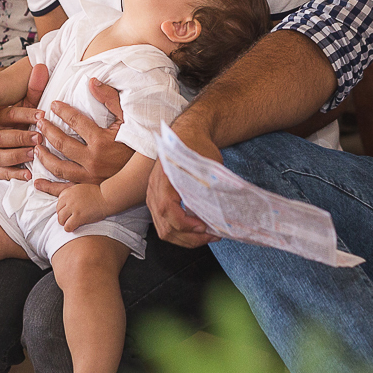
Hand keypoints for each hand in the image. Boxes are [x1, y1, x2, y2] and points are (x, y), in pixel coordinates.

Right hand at [0, 64, 48, 180]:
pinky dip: (13, 174)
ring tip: (33, 154)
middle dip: (20, 136)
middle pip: (0, 136)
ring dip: (17, 155)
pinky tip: (28, 173)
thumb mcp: (31, 104)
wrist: (21, 141)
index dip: (25, 115)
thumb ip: (35, 88)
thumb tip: (41, 66)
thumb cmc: (27, 121)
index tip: (43, 115)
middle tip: (38, 137)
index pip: (9, 114)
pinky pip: (0, 173)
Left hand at [31, 78, 130, 192]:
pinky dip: (48, 187)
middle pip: (62, 143)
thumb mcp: (127, 119)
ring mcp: (89, 178)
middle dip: (48, 131)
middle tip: (39, 123)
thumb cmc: (136, 145)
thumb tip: (92, 82)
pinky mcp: (87, 191)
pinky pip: (63, 190)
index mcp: (101, 141)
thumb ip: (110, 99)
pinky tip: (37, 181)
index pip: (76, 122)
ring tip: (36, 146)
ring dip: (44, 156)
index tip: (53, 105)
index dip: (62, 111)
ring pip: (59, 167)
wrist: (144, 176)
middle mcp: (93, 160)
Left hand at [55, 183, 109, 230]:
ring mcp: (73, 207)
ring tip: (70, 224)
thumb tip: (67, 203)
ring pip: (60, 219)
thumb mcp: (82, 188)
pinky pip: (67, 226)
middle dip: (63, 216)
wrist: (107, 197)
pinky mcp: (78, 216)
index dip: (63, 208)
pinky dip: (69, 228)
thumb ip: (73, 194)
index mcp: (69, 191)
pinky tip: (74, 228)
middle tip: (68, 219)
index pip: (59, 202)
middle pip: (58, 211)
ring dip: (64, 223)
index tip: (68, 212)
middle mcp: (69, 198)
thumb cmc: (98, 194)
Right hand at [148, 118, 222, 247]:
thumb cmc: (198, 147)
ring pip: (163, 230)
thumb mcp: (208, 167)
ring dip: (184, 238)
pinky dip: (179, 231)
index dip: (187, 226)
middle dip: (189, 238)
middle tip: (211, 236)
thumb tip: (219, 217)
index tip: (206, 227)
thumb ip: (209, 190)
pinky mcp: (156, 199)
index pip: (169, 212)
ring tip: (205, 235)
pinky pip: (163, 223)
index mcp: (165, 179)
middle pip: (165, 227)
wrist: (186, 133)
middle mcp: (154, 189)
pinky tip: (195, 228)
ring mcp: (152, 195)